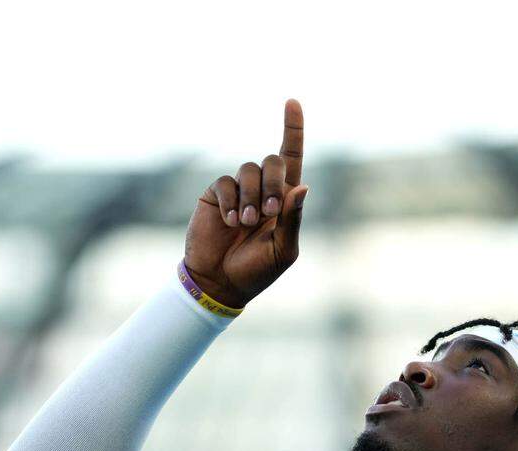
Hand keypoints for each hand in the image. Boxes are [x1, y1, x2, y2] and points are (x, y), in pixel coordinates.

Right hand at [183, 99, 308, 308]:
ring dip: (250, 197)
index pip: (291, 158)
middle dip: (273, 182)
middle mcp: (263, 189)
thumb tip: (302, 186)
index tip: (292, 101)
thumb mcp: (283, 249)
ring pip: (248, 169)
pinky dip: (230, 201)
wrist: (220, 281)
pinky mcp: (216, 194)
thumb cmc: (257, 270)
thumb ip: (292, 219)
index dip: (293, 129)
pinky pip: (225, 182)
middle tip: (268, 212)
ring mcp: (238, 191)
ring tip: (245, 223)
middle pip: (273, 161)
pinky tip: (229, 221)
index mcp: (285, 200)